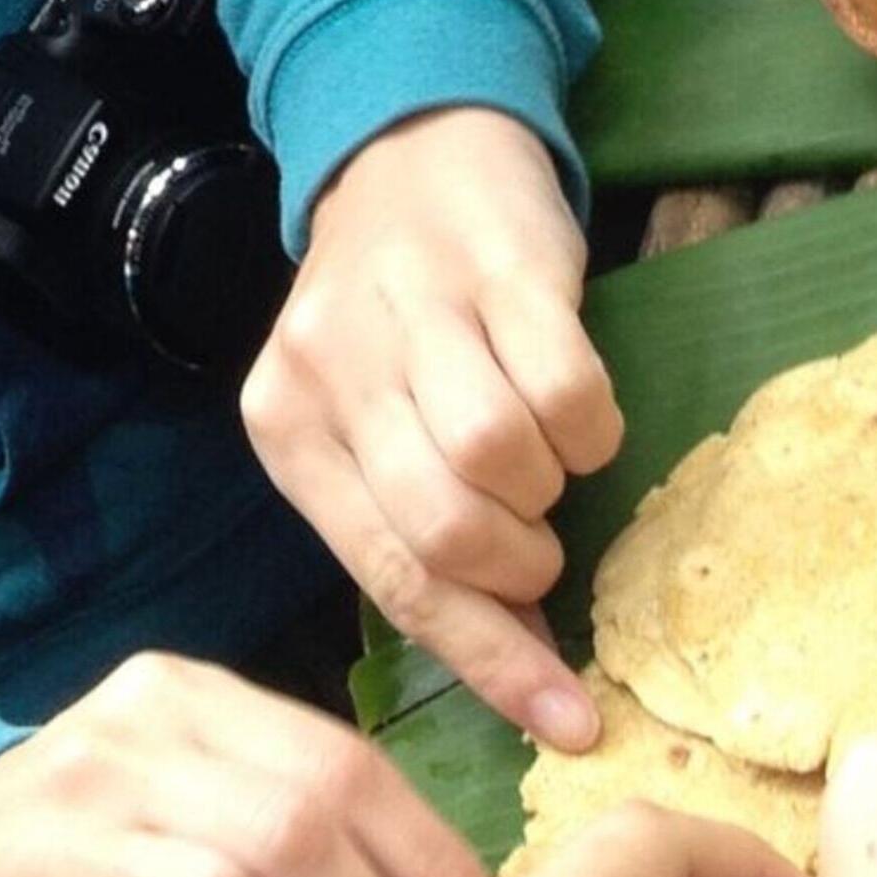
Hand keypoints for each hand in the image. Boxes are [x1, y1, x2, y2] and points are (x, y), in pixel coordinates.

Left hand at [243, 108, 617, 750]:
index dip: (489, 662)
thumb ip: (418, 537)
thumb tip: (528, 676)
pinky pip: (567, 389)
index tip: (568, 726)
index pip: (389, 579)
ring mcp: (410, 312)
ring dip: (550, 486)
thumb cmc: (392, 320)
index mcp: (286, 428)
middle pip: (445, 532)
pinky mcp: (497, 269)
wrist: (408, 150)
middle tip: (536, 542)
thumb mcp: (368, 424)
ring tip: (540, 456)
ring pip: (500, 461)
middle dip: (517, 568)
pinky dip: (590, 423)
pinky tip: (567, 399)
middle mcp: (329, 370)